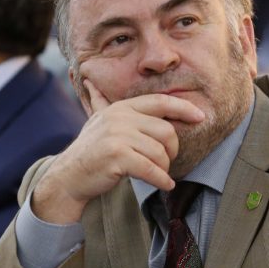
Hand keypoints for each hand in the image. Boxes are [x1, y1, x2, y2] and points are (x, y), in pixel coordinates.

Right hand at [31, 80, 204, 223]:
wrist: (68, 176)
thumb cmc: (90, 152)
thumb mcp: (98, 122)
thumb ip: (102, 103)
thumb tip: (89, 82)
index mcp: (121, 108)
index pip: (159, 102)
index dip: (183, 107)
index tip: (200, 116)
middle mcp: (119, 117)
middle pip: (165, 130)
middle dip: (172, 149)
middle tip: (167, 161)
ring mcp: (117, 136)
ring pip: (159, 151)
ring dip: (164, 168)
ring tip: (160, 175)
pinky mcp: (116, 156)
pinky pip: (150, 169)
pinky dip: (161, 180)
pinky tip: (165, 185)